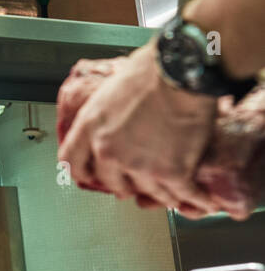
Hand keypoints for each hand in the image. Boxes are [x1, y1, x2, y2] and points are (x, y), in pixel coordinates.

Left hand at [58, 42, 218, 215]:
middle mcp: (108, 150)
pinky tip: (199, 199)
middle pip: (110, 183)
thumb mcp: (110, 88)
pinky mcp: (171, 172)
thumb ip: (106, 112)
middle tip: (134, 184)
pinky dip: (193, 198)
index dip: (82, 172)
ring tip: (170, 193)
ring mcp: (139, 164)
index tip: (88, 176)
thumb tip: (112, 116)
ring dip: (160, 194)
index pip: (71, 161)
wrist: (182, 72)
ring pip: (147, 193)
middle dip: (123, 185)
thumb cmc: (151, 70)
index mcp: (90, 126)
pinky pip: (180, 194)